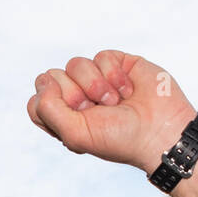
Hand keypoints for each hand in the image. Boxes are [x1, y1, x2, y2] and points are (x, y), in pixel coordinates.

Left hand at [27, 51, 197, 171]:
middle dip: (74, 94)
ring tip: (115, 103)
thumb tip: (44, 80)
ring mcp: (96, 81)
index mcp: (63, 120)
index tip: (74, 118)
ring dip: (97, 86)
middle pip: (52, 78)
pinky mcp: (117, 65)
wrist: (160, 131)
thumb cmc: (119, 140)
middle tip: (95, 110)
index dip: (51, 105)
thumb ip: (47, 109)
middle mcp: (77, 99)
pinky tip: (128, 91)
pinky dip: (114, 75)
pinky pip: (101, 56)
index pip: (36, 102)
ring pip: (75, 64)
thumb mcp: (76, 135)